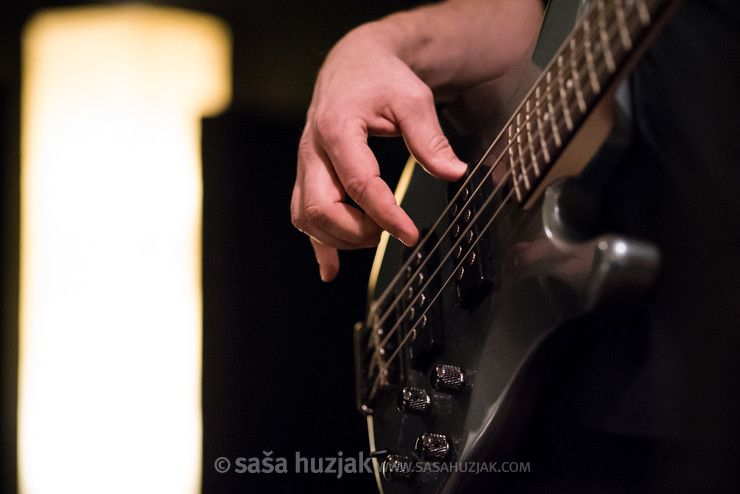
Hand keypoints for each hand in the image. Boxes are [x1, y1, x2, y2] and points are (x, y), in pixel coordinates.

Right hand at [291, 25, 466, 280]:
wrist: (353, 63)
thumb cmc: (381, 78)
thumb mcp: (413, 99)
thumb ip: (430, 138)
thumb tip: (454, 172)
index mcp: (337, 128)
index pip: (359, 184)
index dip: (386, 215)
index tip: (411, 234)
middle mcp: (313, 150)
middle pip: (320, 207)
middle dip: (357, 231)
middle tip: (392, 231)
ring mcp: (306, 164)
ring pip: (307, 216)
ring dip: (340, 237)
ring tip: (375, 235)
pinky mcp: (308, 175)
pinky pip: (303, 215)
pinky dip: (318, 244)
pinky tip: (331, 269)